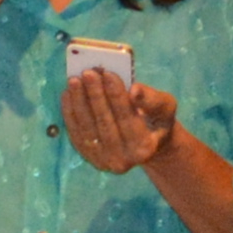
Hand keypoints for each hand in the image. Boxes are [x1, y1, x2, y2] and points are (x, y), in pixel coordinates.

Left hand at [62, 72, 179, 175]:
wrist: (146, 143)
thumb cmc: (156, 119)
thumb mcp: (164, 107)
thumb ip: (152, 99)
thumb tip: (134, 90)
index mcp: (145, 146)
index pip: (127, 118)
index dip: (117, 96)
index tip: (108, 74)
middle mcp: (123, 159)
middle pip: (105, 122)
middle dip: (95, 95)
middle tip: (88, 72)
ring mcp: (104, 160)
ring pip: (87, 127)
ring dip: (79, 102)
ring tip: (74, 79)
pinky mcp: (89, 157)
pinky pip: (76, 132)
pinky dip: (70, 112)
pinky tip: (68, 93)